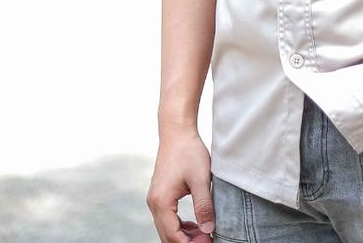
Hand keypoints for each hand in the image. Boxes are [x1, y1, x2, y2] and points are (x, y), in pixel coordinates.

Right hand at [147, 125, 215, 241]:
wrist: (177, 132)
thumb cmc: (188, 151)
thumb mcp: (200, 179)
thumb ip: (204, 205)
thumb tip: (208, 229)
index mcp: (161, 202)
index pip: (172, 235)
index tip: (208, 242)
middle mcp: (154, 203)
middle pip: (167, 235)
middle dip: (187, 242)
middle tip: (208, 241)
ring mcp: (156, 199)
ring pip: (167, 228)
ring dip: (184, 236)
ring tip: (204, 235)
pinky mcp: (160, 194)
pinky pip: (168, 218)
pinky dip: (180, 226)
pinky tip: (195, 226)